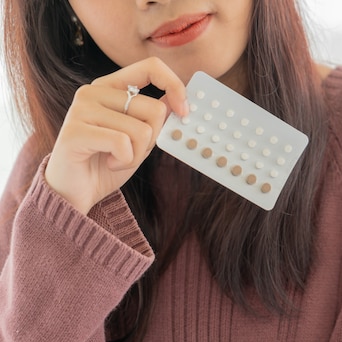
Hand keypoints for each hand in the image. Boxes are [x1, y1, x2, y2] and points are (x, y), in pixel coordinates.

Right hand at [45, 57, 188, 214]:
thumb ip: (155, 117)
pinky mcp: (75, 131)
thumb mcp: (140, 138)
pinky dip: (124, 161)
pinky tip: (108, 163)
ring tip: (116, 159)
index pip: (151, 67)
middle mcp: (93, 92)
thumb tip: (179, 100)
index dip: (174, 86)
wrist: (75, 192)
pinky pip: (122, 144)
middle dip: (152, 139)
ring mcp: (81, 109)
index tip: (184, 112)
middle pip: (155, 109)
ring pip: (142, 130)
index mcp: (110, 87)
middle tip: (131, 150)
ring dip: (137, 154)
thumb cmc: (107, 163)